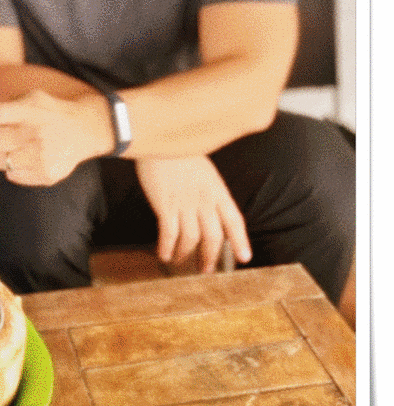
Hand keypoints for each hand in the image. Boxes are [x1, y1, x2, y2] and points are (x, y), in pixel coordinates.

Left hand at [0, 89, 111, 184]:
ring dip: (1, 155)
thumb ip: (6, 106)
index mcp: (30, 110)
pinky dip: (15, 168)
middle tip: (1, 136)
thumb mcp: (33, 98)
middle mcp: (34, 133)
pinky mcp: (45, 174)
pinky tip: (29, 158)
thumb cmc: (53, 113)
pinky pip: (11, 175)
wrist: (87, 129)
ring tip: (18, 147)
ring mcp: (40, 156)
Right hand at [135, 154, 251, 272]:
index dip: (240, 241)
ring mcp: (185, 202)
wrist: (162, 135)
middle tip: (205, 270)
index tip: (244, 258)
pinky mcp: (165, 203)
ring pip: (192, 239)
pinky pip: (169, 233)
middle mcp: (205, 199)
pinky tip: (164, 254)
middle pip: (214, 236)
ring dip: (186, 254)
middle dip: (210, 257)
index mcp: (217, 189)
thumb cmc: (180, 150)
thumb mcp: (203, 169)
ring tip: (180, 262)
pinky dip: (167, 247)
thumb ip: (208, 189)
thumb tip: (207, 208)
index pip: (234, 220)